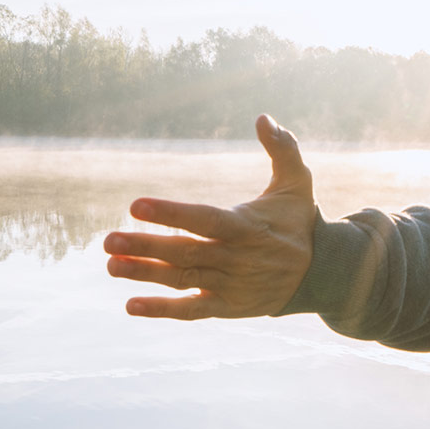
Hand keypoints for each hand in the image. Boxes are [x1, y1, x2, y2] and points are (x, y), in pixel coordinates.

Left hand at [104, 115, 315, 318]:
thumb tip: (263, 117)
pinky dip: (162, 309)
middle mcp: (236, 258)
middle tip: (108, 240)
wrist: (322, 274)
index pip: (205, 220)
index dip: (171, 214)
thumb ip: (282, 148)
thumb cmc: (300, 221)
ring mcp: (231, 285)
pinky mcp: (228, 307)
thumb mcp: (298, 182)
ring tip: (111, 265)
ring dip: (145, 274)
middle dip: (145, 246)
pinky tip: (132, 304)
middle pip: (185, 252)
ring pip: (182, 280)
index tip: (135, 206)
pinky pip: (192, 311)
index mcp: (247, 226)